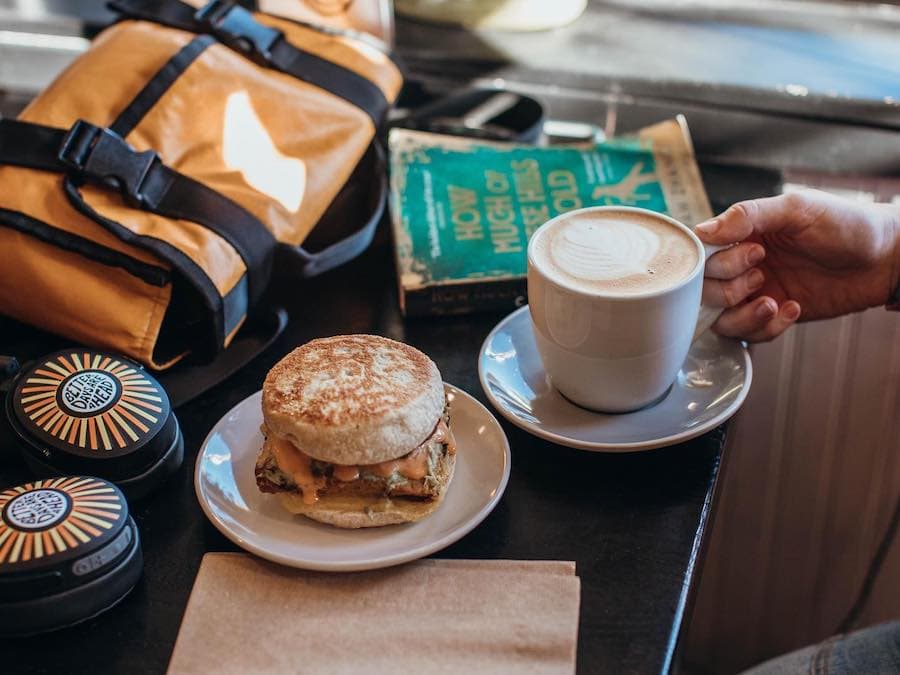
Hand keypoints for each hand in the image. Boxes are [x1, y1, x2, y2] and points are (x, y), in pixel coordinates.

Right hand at [695, 189, 899, 341]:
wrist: (886, 259)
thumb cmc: (847, 224)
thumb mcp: (797, 208)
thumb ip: (748, 215)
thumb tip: (703, 231)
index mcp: (742, 234)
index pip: (700, 254)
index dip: (714, 262)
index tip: (751, 253)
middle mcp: (742, 265)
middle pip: (704, 290)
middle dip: (729, 288)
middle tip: (761, 274)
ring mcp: (756, 293)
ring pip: (721, 319)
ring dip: (742, 315)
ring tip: (772, 302)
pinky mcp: (773, 316)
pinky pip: (751, 335)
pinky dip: (767, 328)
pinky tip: (793, 309)